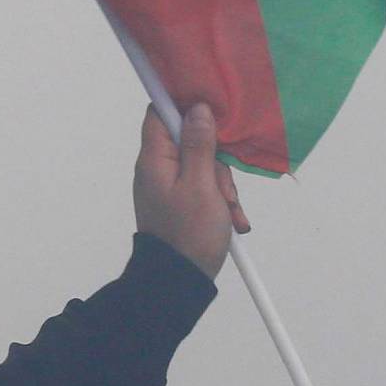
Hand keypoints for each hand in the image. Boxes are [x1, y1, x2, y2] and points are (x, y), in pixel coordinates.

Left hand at [132, 101, 248, 277]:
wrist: (178, 280)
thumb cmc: (188, 234)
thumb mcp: (201, 186)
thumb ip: (199, 145)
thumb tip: (196, 108)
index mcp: (154, 159)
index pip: (159, 114)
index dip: (183, 105)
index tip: (210, 108)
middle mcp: (157, 168)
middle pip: (190, 140)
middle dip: (215, 160)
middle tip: (223, 188)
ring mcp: (168, 185)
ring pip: (202, 165)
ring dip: (222, 185)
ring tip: (228, 211)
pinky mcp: (181, 200)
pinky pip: (204, 187)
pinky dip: (220, 200)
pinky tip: (232, 220)